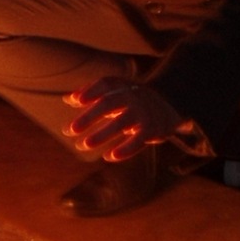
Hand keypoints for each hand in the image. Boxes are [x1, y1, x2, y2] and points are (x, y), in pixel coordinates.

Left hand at [64, 76, 186, 161]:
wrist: (171, 103)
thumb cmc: (134, 99)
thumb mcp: (116, 91)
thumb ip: (93, 93)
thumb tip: (68, 98)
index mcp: (122, 85)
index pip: (105, 84)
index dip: (91, 91)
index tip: (76, 101)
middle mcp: (132, 96)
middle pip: (109, 103)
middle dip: (90, 116)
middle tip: (71, 130)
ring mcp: (143, 112)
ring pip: (121, 123)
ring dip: (102, 134)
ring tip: (85, 145)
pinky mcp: (152, 129)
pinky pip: (138, 140)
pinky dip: (125, 149)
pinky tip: (110, 156)